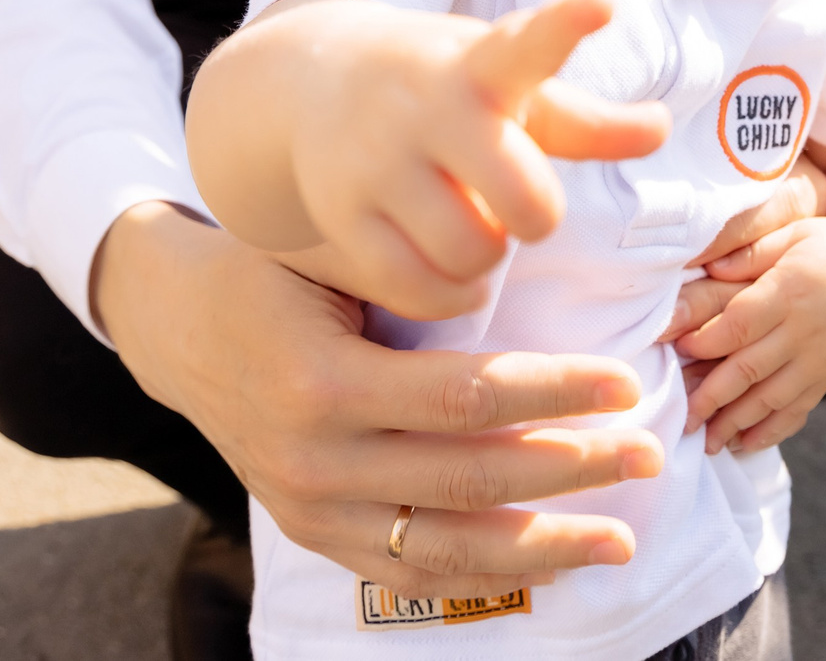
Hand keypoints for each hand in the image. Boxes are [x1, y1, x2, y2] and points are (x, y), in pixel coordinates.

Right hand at [96, 203, 666, 599]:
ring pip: (447, 547)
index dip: (554, 394)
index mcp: (322, 381)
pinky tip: (547, 566)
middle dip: (572, 470)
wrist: (177, 324)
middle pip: (469, 478)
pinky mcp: (313, 536)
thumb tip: (532, 268)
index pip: (465, 398)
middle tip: (649, 453)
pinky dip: (483, 575)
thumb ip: (418, 272)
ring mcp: (311, 510)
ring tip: (620, 538)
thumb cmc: (269, 265)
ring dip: (545, 545)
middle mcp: (314, 461)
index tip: (623, 385)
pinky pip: (409, 572)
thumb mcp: (330, 251)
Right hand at [289, 0, 670, 320]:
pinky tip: (449, 268)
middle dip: (535, 215)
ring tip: (475, 228)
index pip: (530, 42)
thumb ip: (585, 119)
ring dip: (487, 256)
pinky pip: (417, 288)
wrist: (310, 79)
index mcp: (482, 65)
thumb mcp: (510, 87)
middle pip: (524, 200)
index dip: (569, 23)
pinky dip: (447, 294)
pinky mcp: (342, 212)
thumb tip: (661, 128)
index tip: (604, 0)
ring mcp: (378, 160)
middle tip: (519, 204)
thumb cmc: (443, 87)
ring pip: (471, 252)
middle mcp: (428, 107)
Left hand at [673, 215, 825, 453]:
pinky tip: (746, 444)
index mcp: (790, 290)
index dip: (706, 342)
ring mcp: (819, 358)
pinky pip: (799, 409)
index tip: (676, 352)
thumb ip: (752, 250)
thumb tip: (709, 265)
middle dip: (711, 397)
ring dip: (735, 423)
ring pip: (771, 398)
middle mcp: (803, 330)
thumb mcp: (797, 231)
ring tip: (706, 442)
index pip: (739, 325)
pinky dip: (772, 430)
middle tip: (680, 418)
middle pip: (749, 369)